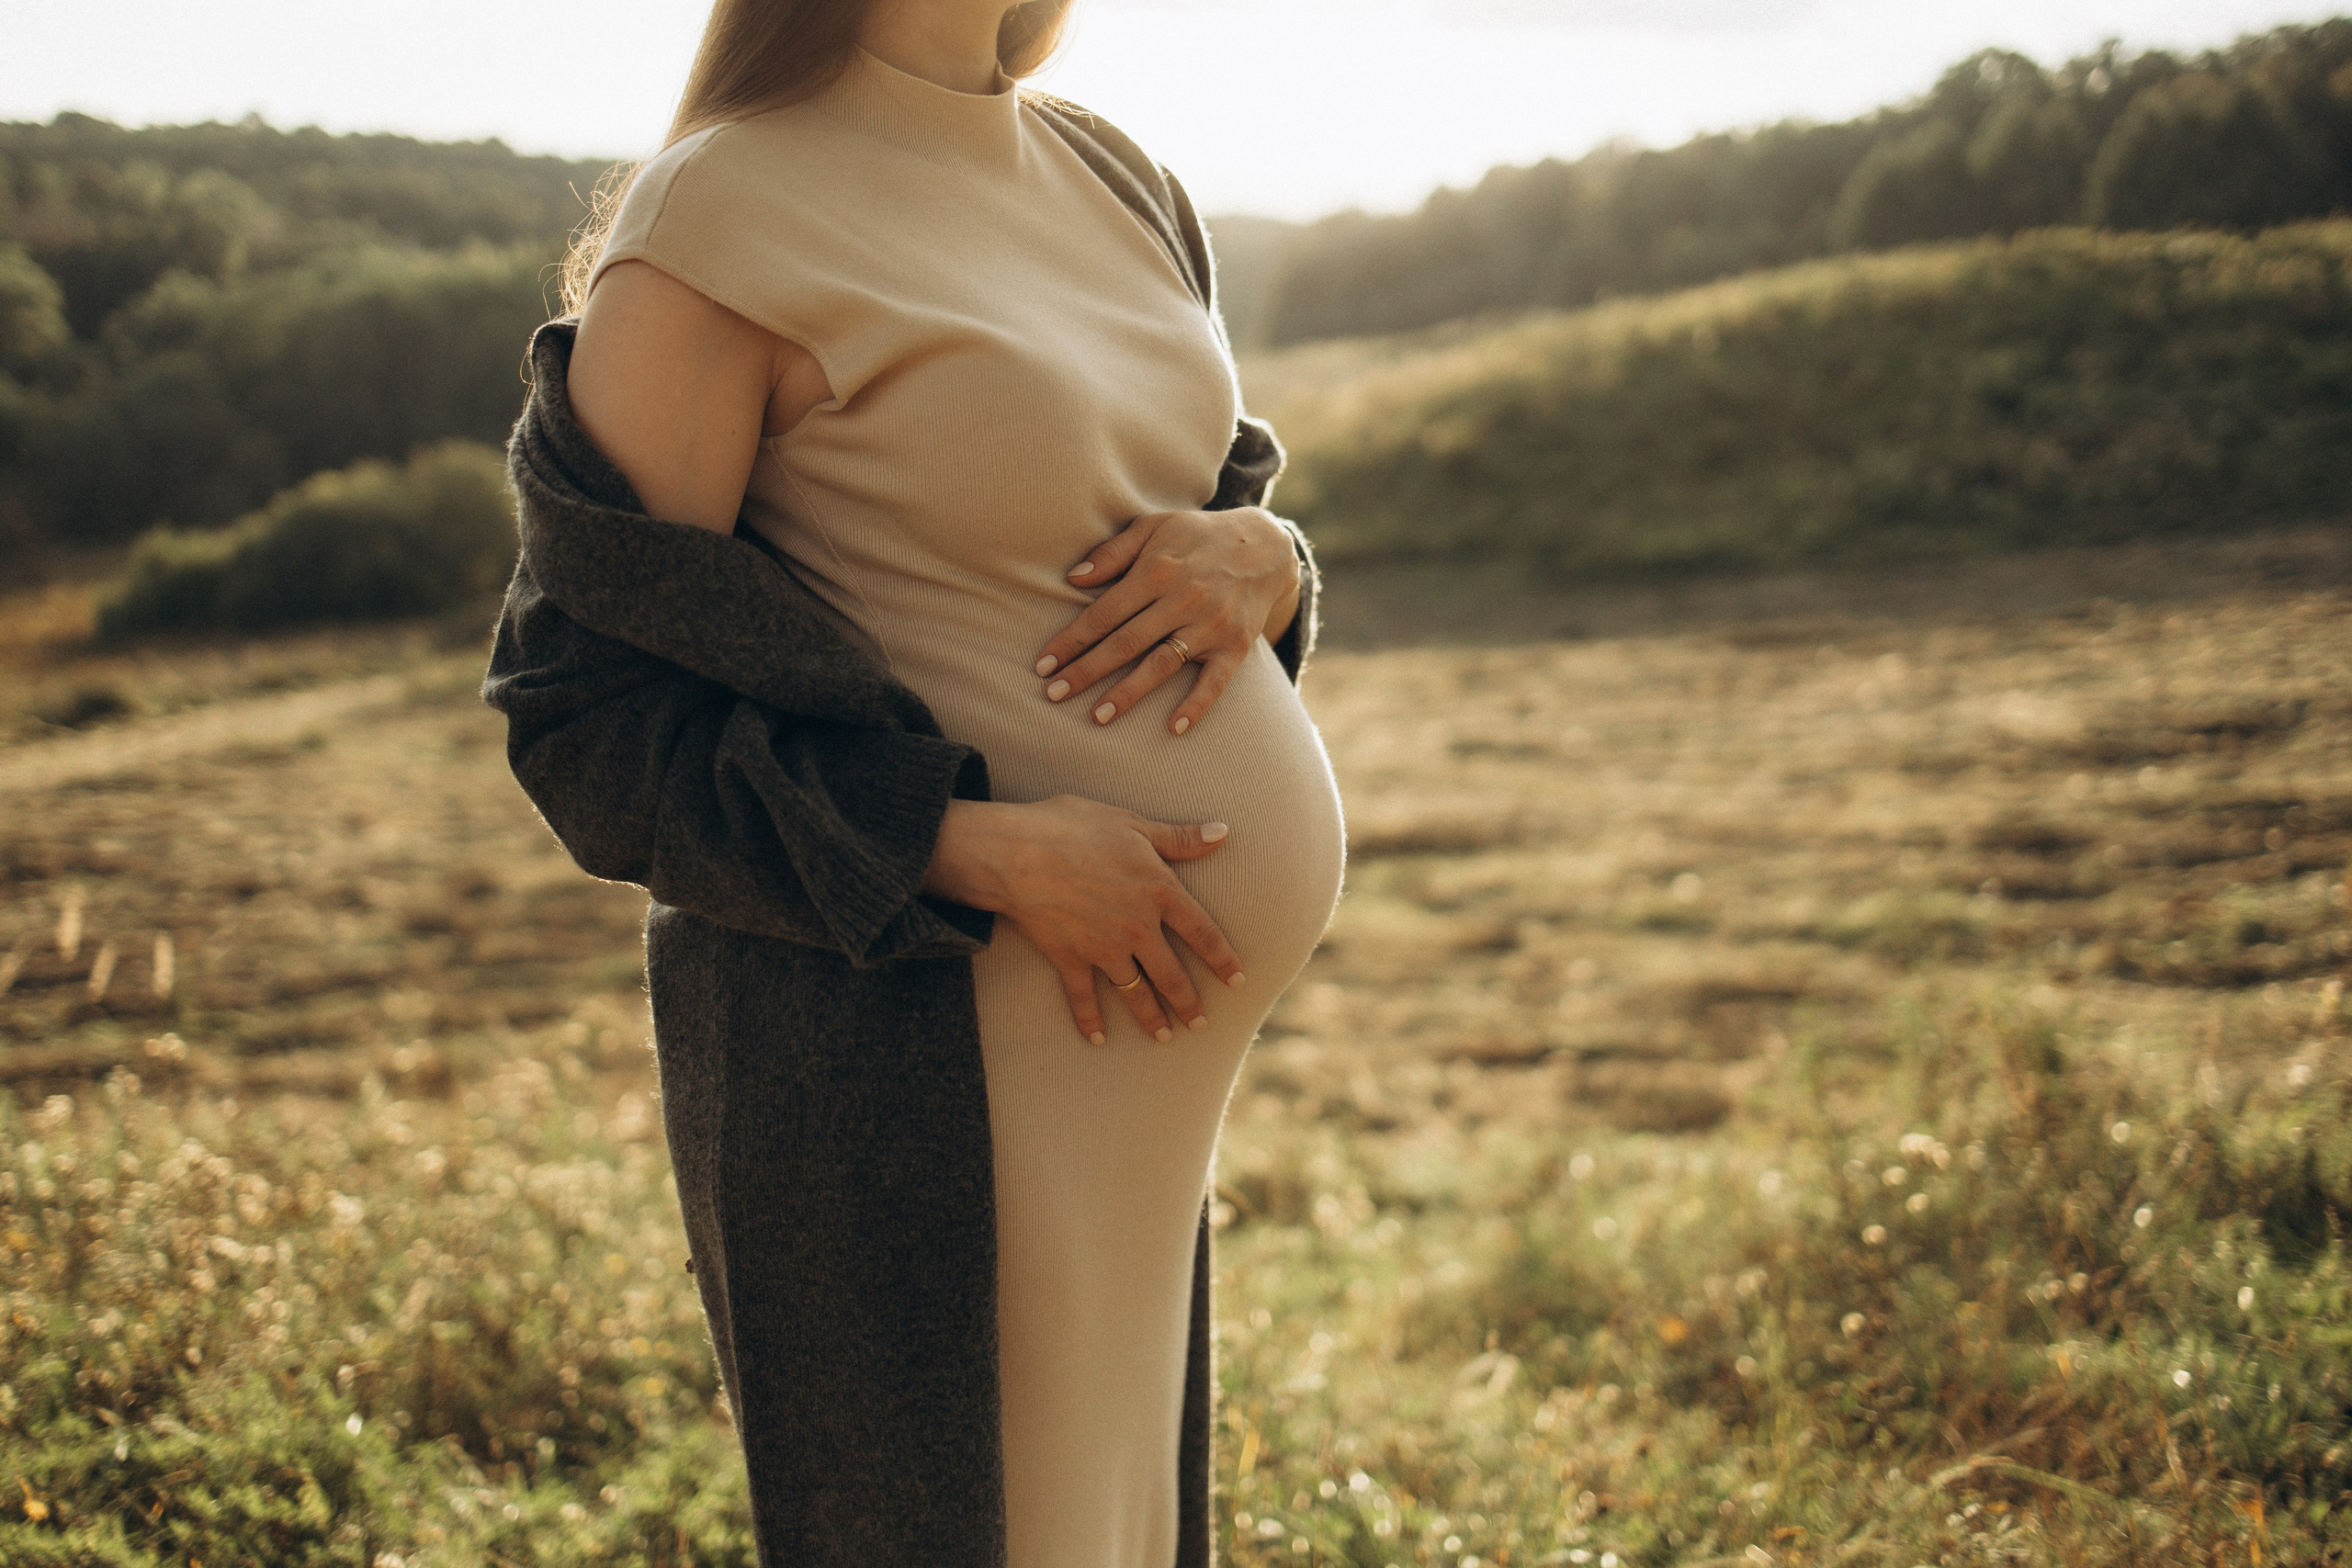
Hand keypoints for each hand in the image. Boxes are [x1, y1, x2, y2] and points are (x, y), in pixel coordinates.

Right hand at [921, 797, 1245, 1045]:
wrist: (1016, 852)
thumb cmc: (1073, 827)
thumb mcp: (1133, 825)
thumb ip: (1180, 837)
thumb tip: (1223, 832)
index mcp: (1158, 891)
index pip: (1202, 932)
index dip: (1222, 958)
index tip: (1238, 980)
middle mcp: (1137, 927)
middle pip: (1172, 975)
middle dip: (1189, 1003)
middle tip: (1200, 1024)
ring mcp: (1103, 948)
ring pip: (1135, 992)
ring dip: (1150, 1018)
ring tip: (1163, 1037)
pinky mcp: (1069, 959)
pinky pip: (1083, 998)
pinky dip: (1090, 1020)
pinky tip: (1097, 1039)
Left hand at [1035, 507, 1301, 735]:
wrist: (1264, 545)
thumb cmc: (1196, 536)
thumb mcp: (1153, 527)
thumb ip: (1113, 553)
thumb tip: (1072, 579)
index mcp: (1157, 571)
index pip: (1104, 613)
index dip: (1072, 640)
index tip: (1043, 663)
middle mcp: (1183, 599)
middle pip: (1126, 642)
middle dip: (1087, 671)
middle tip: (1053, 694)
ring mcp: (1211, 625)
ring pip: (1162, 664)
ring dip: (1128, 693)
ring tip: (1097, 717)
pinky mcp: (1236, 646)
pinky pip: (1215, 681)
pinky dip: (1196, 705)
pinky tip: (1173, 728)